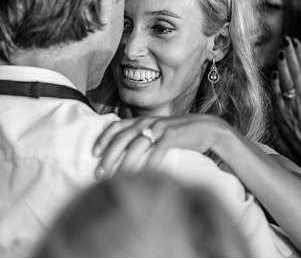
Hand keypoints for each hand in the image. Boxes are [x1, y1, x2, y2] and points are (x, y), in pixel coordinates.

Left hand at [92, 114, 231, 178]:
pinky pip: (158, 150)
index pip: (116, 127)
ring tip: (116, 179)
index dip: (103, 138)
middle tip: (99, 173)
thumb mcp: (157, 132)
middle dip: (108, 156)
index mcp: (142, 121)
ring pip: (136, 145)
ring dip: (124, 163)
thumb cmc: (178, 134)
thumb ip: (141, 138)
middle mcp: (148, 122)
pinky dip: (149, 163)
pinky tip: (143, 176)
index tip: (93, 153)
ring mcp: (160, 128)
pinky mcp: (173, 135)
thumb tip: (123, 154)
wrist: (207, 128)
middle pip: (122, 138)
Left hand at [271, 37, 300, 166]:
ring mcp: (293, 104)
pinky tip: (274, 73)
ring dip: (285, 66)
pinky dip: (277, 84)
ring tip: (282, 52)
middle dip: (293, 55)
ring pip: (288, 81)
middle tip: (287, 41)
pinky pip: (279, 95)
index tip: (296, 44)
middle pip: (297, 72)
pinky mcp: (283, 113)